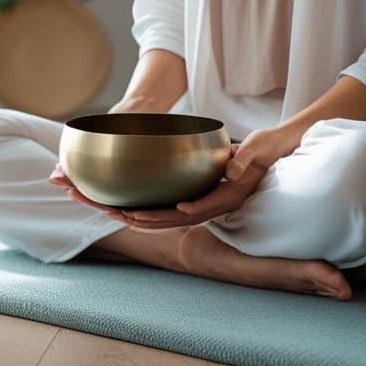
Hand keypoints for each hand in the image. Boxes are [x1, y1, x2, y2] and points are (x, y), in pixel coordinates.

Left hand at [50, 126, 295, 229]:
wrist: (277, 152)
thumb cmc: (269, 148)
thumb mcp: (261, 150)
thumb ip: (250, 159)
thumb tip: (234, 171)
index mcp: (224, 197)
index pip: (191, 211)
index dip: (163, 216)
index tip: (136, 215)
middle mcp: (208, 205)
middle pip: (162, 217)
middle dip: (127, 213)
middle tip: (94, 205)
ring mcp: (199, 202)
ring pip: (155, 214)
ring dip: (121, 209)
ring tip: (88, 200)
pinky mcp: (191, 196)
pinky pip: (158, 204)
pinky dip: (133, 202)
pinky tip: (108, 198)